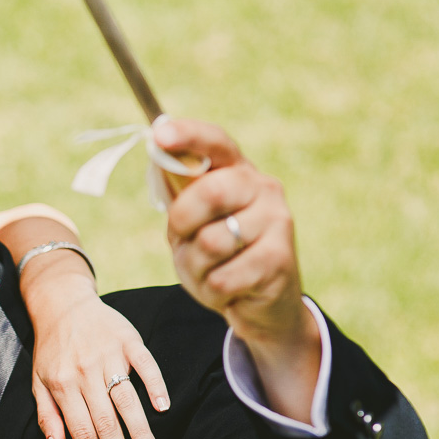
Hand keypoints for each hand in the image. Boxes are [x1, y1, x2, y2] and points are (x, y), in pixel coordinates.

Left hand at [26, 258, 168, 438]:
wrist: (62, 304)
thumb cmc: (51, 350)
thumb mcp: (38, 383)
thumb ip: (48, 418)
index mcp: (62, 386)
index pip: (81, 434)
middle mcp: (85, 373)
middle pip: (105, 424)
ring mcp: (108, 356)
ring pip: (127, 400)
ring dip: (141, 432)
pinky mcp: (128, 340)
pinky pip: (145, 364)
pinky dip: (155, 385)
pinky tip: (163, 408)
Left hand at [157, 119, 320, 421]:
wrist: (260, 303)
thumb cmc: (219, 254)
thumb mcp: (192, 222)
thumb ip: (179, 190)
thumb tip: (158, 149)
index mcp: (238, 172)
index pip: (216, 144)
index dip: (189, 136)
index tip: (161, 134)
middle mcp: (264, 189)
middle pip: (211, 191)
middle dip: (182, 220)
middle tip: (183, 238)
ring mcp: (277, 223)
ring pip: (211, 242)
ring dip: (195, 266)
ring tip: (210, 270)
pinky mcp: (280, 261)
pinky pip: (222, 278)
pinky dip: (212, 290)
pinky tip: (228, 289)